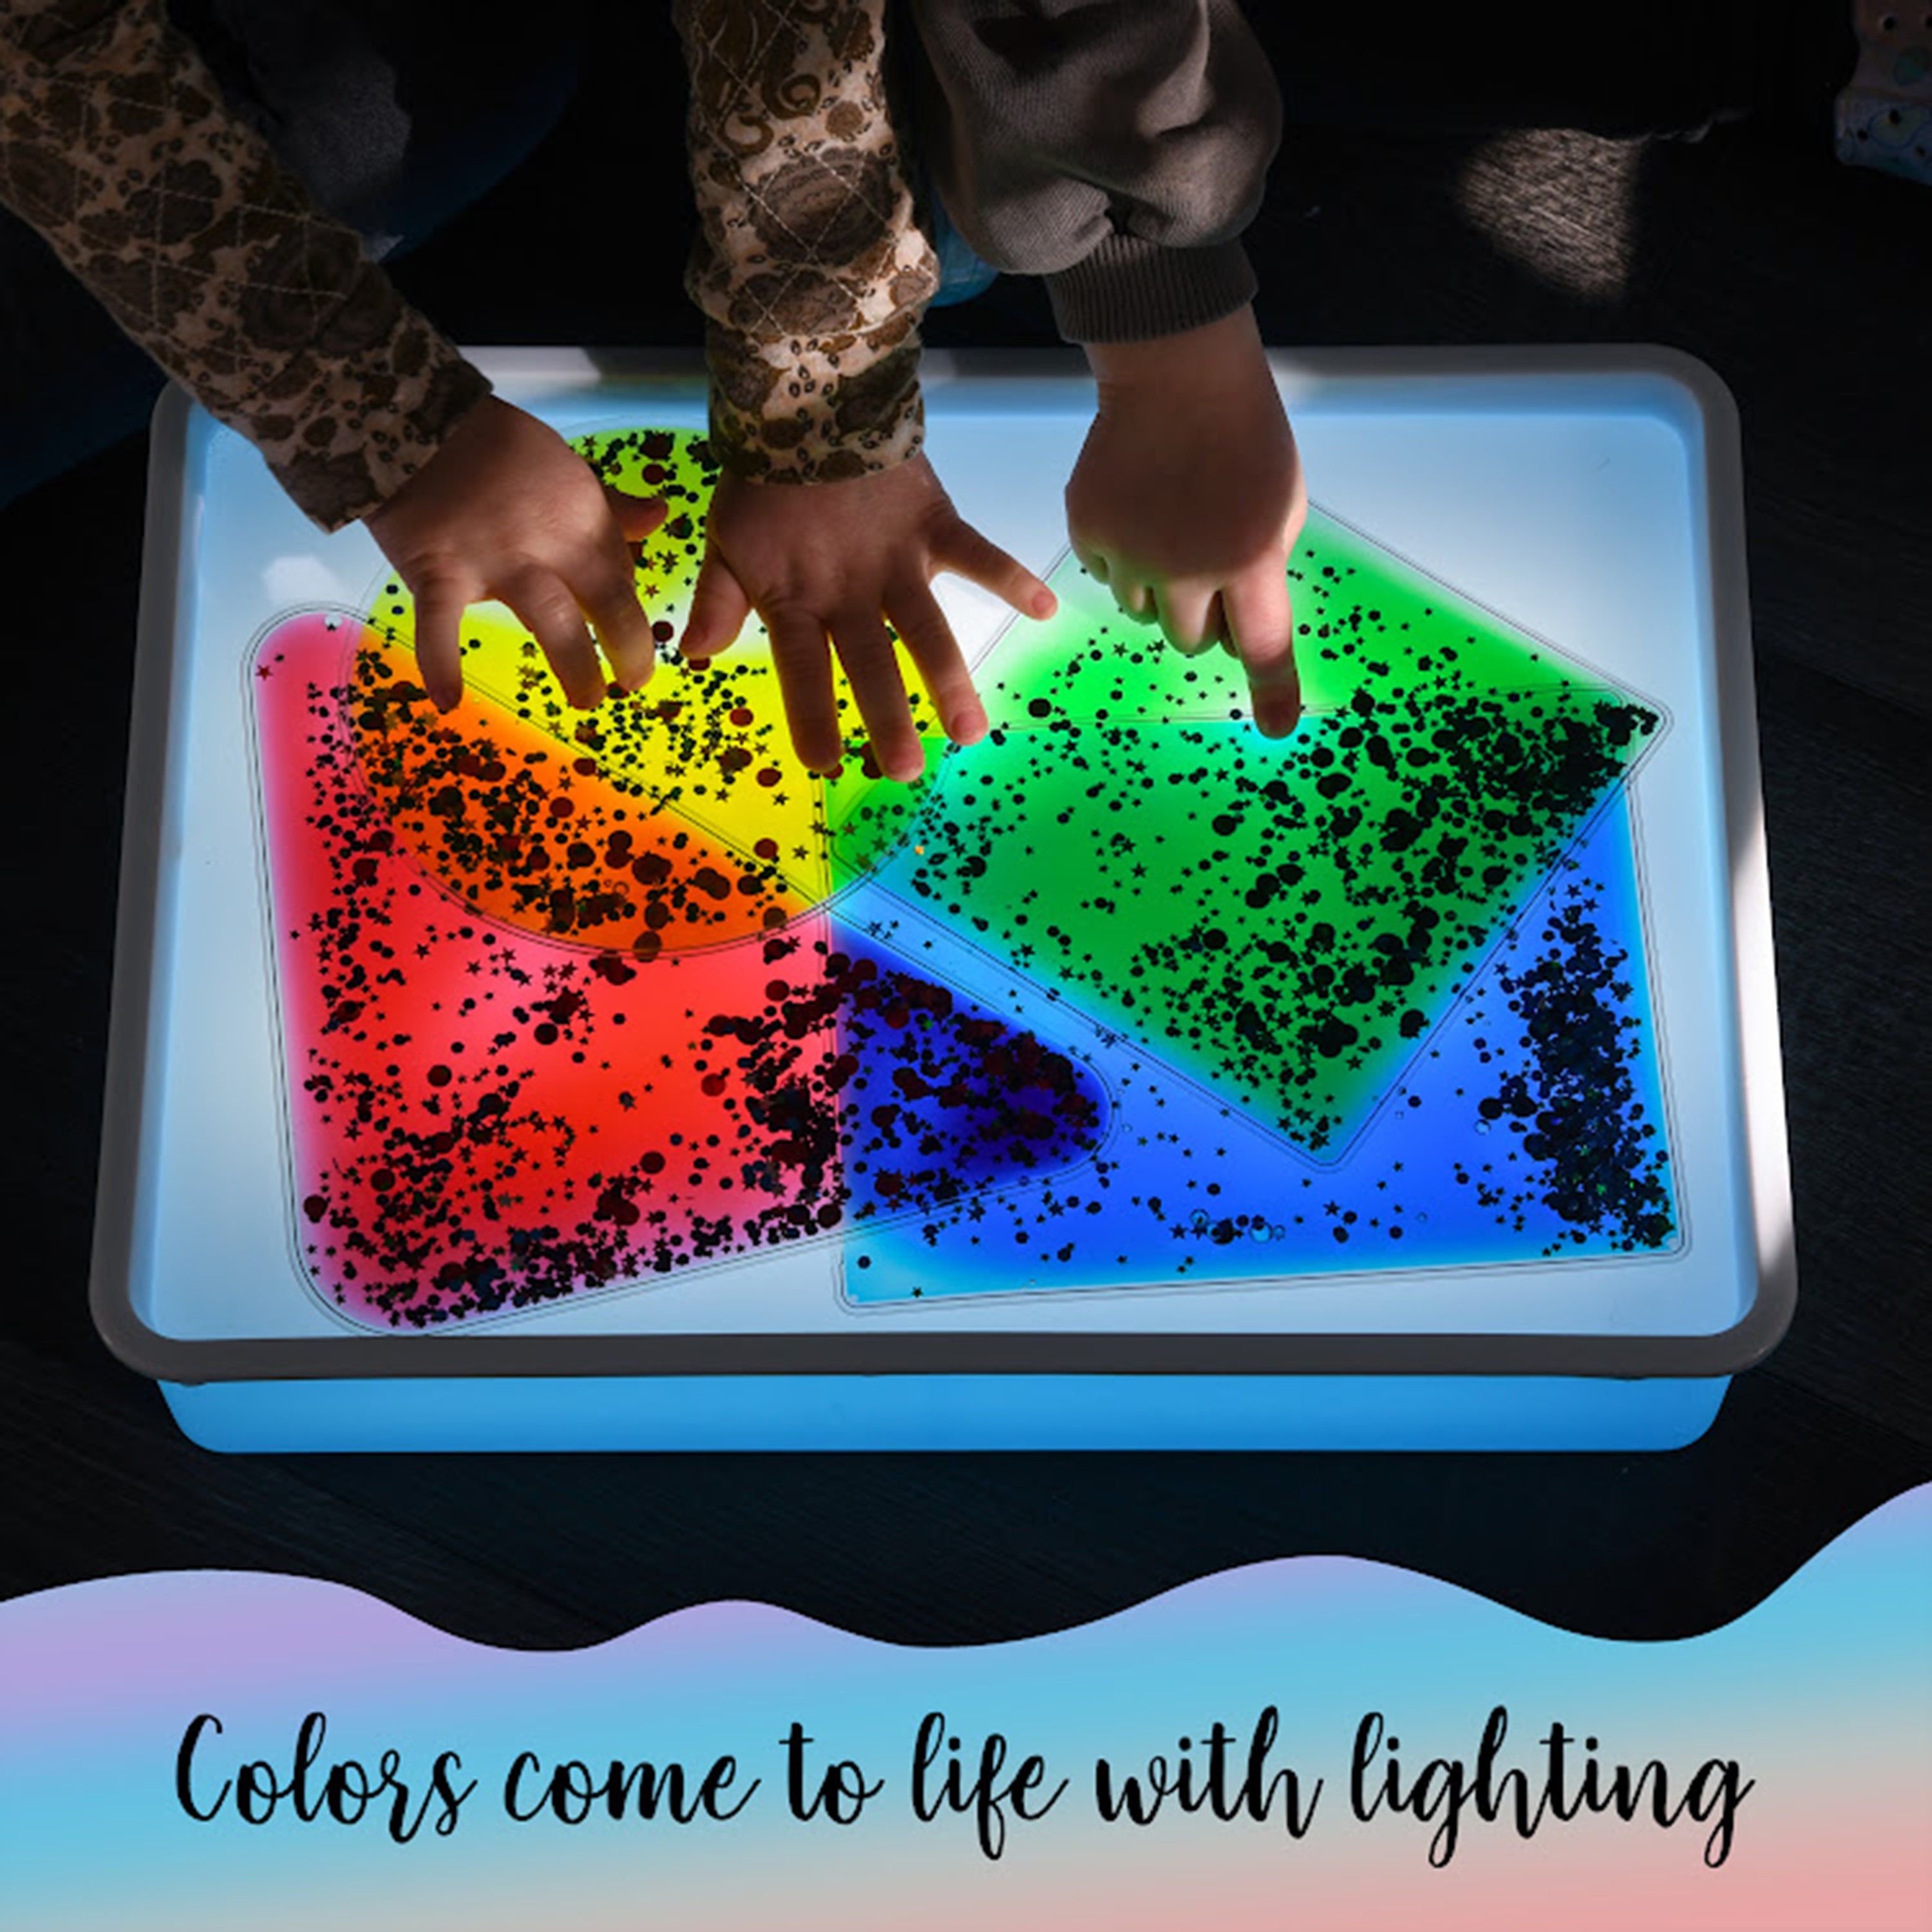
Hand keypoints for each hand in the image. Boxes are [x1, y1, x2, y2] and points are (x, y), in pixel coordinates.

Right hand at [363, 396, 667, 712]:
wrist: (413, 421)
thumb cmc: (493, 448)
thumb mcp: (565, 464)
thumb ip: (610, 503)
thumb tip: (659, 517)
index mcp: (582, 515)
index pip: (621, 577)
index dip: (626, 612)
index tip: (623, 633)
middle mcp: (550, 541)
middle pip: (609, 604)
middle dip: (630, 651)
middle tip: (631, 684)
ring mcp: (494, 559)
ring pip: (552, 622)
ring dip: (575, 667)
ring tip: (586, 700)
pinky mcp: (438, 572)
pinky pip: (440, 626)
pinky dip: (440, 664)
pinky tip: (448, 702)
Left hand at [680, 454, 1056, 781]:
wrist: (807, 400)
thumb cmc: (764, 480)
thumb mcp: (725, 540)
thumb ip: (716, 601)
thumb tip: (694, 657)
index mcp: (794, 598)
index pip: (800, 669)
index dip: (811, 717)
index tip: (823, 764)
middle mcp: (847, 590)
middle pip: (868, 663)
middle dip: (887, 719)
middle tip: (905, 771)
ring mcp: (895, 560)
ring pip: (924, 628)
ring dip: (948, 681)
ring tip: (969, 733)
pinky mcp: (932, 525)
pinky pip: (978, 554)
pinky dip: (1011, 578)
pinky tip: (1046, 608)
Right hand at [1068, 305, 1307, 735]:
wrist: (1177, 371)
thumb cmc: (1245, 437)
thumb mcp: (1282, 506)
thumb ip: (1263, 569)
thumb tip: (1239, 627)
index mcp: (1247, 558)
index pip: (1262, 646)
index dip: (1273, 692)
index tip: (1276, 730)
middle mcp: (1186, 566)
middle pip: (1190, 639)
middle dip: (1202, 615)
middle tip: (1208, 561)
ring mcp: (1130, 552)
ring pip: (1143, 614)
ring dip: (1160, 587)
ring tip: (1171, 523)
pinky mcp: (1088, 531)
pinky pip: (1107, 576)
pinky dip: (1123, 554)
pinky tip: (1139, 504)